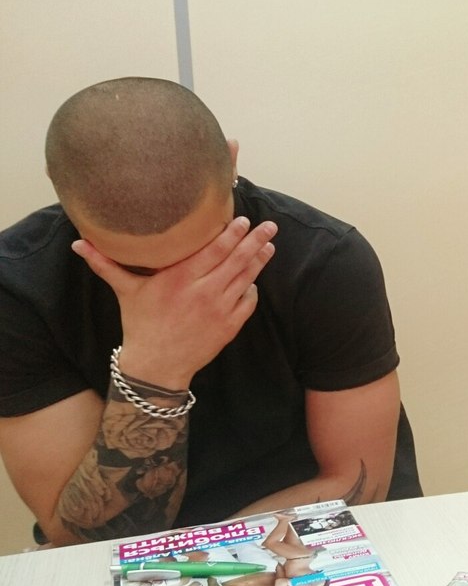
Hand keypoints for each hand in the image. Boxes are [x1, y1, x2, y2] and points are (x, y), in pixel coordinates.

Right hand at [72, 217, 276, 387]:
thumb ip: (106, 264)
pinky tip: (254, 278)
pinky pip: (248, 302)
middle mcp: (203, 292)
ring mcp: (219, 310)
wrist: (155, 365)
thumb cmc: (140, 324)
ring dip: (259, 261)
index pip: (213, 250)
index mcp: (179, 279)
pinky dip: (252, 289)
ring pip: (246, 279)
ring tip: (269, 245)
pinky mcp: (229, 326)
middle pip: (236, 260)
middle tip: (269, 226)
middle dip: (255, 241)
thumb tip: (79, 243)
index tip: (242, 219)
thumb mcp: (125, 291)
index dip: (231, 234)